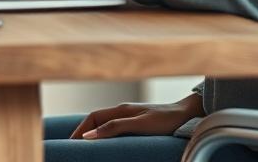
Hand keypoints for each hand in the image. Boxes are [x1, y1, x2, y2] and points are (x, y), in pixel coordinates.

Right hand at [69, 94, 204, 139]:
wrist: (187, 114)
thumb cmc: (166, 119)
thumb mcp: (140, 125)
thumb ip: (115, 127)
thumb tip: (89, 136)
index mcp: (121, 109)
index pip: (92, 117)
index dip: (80, 130)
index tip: (71, 143)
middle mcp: (123, 110)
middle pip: (96, 120)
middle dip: (83, 132)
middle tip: (73, 148)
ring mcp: (130, 116)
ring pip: (104, 123)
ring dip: (93, 134)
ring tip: (85, 148)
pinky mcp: (138, 122)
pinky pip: (114, 127)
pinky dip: (104, 135)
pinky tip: (105, 144)